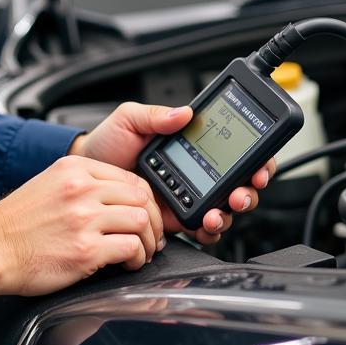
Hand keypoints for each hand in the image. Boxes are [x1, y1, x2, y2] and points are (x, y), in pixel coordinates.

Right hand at [0, 156, 162, 297]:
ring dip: (147, 241)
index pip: (130, 177)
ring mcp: (85, 218)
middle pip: (141, 197)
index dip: (145, 199)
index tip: (145, 213)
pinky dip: (136, 259)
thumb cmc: (17, 224)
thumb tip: (116, 196)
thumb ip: (82, 183)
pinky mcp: (86, 249)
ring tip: (140, 252)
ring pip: (141, 221)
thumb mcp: (50, 184)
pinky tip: (127, 264)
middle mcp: (82, 188)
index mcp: (74, 168)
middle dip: (152, 221)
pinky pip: (130, 249)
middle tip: (150, 236)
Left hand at [69, 102, 274, 245]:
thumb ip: (155, 115)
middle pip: (239, 184)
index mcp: (192, 146)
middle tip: (240, 193)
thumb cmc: (108, 144)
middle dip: (249, 191)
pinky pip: (201, 230)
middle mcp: (197, 172)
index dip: (255, 159)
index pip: (235, 151)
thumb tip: (184, 113)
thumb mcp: (130, 120)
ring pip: (225, 210)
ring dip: (230, 213)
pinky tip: (203, 226)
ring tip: (217, 212)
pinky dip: (209, 231)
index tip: (258, 166)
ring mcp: (188, 197)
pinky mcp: (175, 219)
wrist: (87, 172)